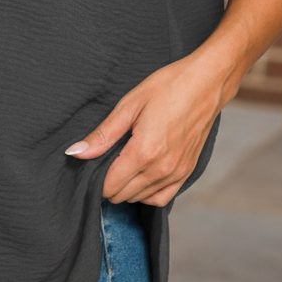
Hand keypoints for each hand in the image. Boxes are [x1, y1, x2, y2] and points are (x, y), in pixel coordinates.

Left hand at [63, 54, 224, 206]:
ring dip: (126, 188)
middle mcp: (161, 169)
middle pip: (122, 195)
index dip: (96, 178)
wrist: (206, 83)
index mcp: (143, 153)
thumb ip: (102, 134)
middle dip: (109, 183)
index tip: (93, 162)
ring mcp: (177, 173)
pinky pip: (162, 197)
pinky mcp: (187, 171)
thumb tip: (75, 152)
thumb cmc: (167, 87)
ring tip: (121, 165)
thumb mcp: (129, 105)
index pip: (109, 186)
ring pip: (141, 199)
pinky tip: (140, 176)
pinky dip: (147, 193)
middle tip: (106, 160)